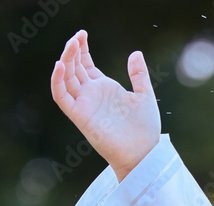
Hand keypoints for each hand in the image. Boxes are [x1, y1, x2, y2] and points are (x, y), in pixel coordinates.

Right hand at [51, 30, 159, 181]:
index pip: (86, 64)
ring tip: (71, 44)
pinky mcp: (80, 116)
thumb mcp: (145, 96)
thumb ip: (139, 75)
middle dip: (73, 50)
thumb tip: (136, 53)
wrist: (144, 153)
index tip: (82, 34)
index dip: (81, 49)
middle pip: (74, 67)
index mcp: (105, 88)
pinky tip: (60, 66)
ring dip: (66, 60)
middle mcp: (92, 94)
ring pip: (67, 78)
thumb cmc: (145, 129)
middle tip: (77, 36)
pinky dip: (57, 81)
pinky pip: (62, 97)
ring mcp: (84, 104)